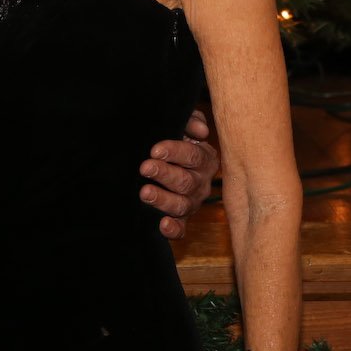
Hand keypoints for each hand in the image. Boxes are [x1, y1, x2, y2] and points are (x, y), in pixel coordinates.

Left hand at [140, 107, 217, 238]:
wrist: (168, 159)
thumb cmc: (178, 139)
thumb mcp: (184, 125)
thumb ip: (191, 121)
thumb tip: (200, 131)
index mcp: (204, 158)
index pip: (192, 156)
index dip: (174, 152)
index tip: (155, 149)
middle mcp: (201, 182)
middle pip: (186, 181)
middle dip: (165, 174)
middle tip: (145, 167)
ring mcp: (192, 202)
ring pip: (182, 205)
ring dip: (163, 200)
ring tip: (145, 193)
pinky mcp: (182, 219)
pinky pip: (181, 229)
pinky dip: (174, 229)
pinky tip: (163, 225)